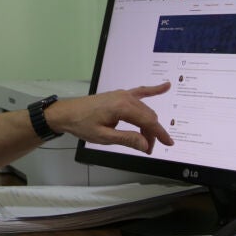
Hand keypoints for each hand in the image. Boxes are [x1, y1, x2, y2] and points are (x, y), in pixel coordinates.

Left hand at [48, 83, 173, 153]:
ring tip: (146, 139)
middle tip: (146, 149)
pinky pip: (140, 92)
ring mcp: (122, 94)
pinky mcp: (119, 95)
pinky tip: (166, 86)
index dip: (159, 134)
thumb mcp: (104, 137)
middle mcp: (125, 97)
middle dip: (151, 133)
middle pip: (148, 116)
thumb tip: (146, 144)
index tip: (168, 143)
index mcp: (122, 107)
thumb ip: (126, 139)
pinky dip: (153, 90)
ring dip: (149, 123)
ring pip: (145, 109)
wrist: (66, 113)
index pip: (148, 122)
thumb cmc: (82, 124)